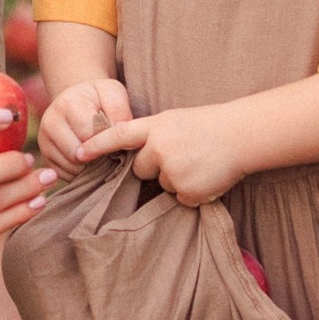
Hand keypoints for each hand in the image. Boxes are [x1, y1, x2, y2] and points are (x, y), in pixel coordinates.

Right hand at [36, 73, 133, 171]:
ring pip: (72, 167)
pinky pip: (65, 176)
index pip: (88, 134)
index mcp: (67, 103)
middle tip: (108, 149)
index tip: (114, 137)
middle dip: (97, 155)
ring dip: (90, 166)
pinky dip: (81, 173)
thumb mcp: (112, 93)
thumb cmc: (98, 98)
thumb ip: (118, 109)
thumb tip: (119, 130)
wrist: (77, 101)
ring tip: (100, 154)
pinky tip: (89, 160)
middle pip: (77, 154)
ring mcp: (44, 142)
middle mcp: (50, 122)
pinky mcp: (45, 158)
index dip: (105, 140)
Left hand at [75, 99, 248, 207]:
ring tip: (198, 163)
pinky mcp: (187, 191)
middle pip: (141, 169)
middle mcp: (160, 148)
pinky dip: (192, 192)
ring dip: (177, 179)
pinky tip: (206, 176)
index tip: (76, 154)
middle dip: (156, 167)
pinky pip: (181, 198)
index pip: (118, 136)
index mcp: (156, 126)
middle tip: (182, 155)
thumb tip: (137, 157)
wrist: (242, 135)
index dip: (96, 145)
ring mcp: (173, 170)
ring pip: (163, 185)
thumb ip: (153, 135)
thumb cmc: (209, 126)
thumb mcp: (175, 120)